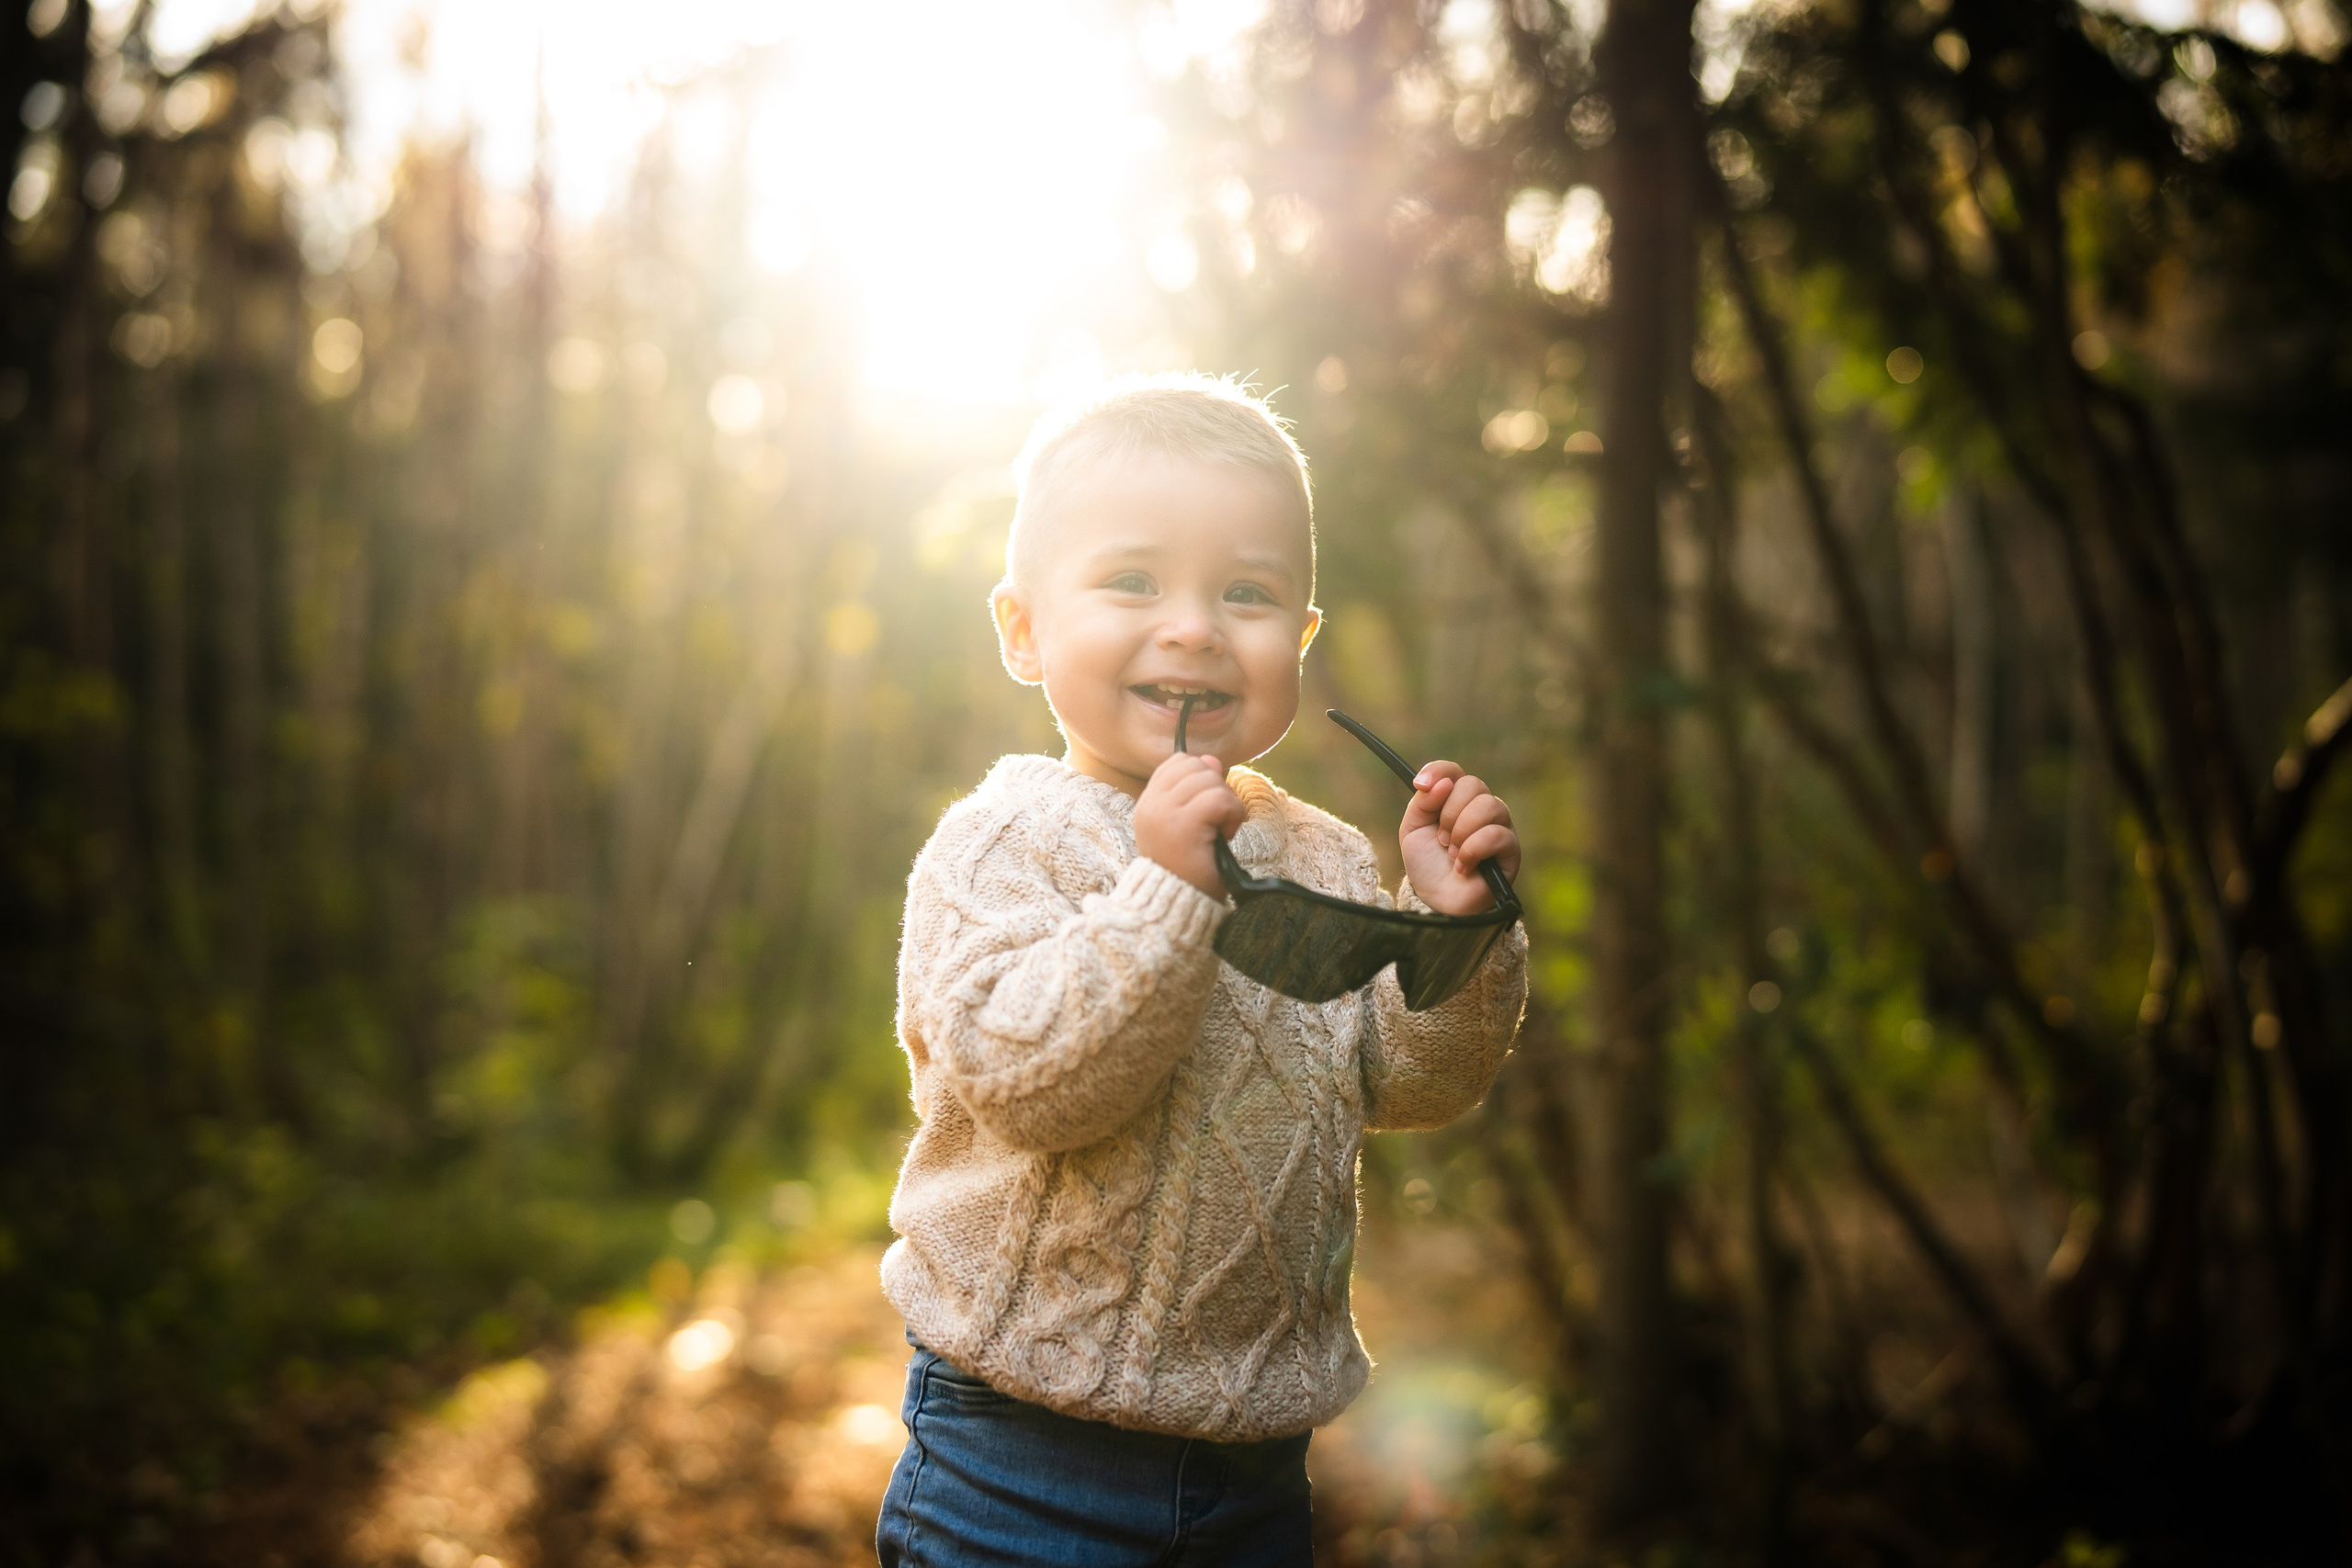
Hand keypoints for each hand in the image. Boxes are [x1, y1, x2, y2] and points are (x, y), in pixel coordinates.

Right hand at [1134, 752, 1245, 899]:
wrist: (1180, 906)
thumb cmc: (1189, 869)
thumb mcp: (1189, 823)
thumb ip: (1197, 790)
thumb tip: (1213, 760)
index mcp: (1148, 804)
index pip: (1177, 762)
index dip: (1201, 777)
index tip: (1205, 808)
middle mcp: (1151, 805)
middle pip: (1196, 766)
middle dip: (1216, 789)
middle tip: (1215, 821)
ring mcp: (1165, 814)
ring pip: (1211, 781)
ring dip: (1227, 805)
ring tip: (1219, 831)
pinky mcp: (1183, 826)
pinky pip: (1220, 800)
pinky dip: (1232, 815)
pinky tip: (1225, 835)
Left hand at [1399, 763, 1519, 914]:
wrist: (1437, 900)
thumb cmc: (1427, 865)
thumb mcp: (1412, 830)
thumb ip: (1422, 801)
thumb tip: (1444, 783)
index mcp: (1456, 799)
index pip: (1454, 770)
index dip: (1439, 771)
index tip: (1421, 785)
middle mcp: (1481, 807)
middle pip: (1472, 784)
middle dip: (1449, 813)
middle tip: (1441, 839)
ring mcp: (1499, 825)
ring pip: (1488, 805)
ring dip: (1462, 832)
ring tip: (1453, 854)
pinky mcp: (1511, 848)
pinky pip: (1496, 834)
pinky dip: (1472, 851)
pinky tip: (1464, 867)